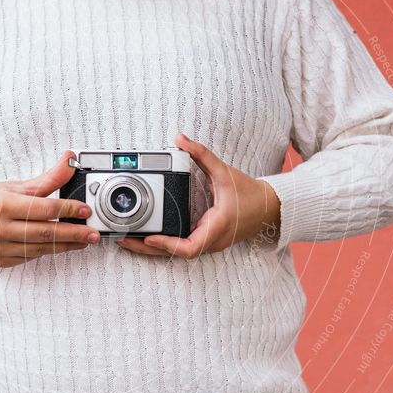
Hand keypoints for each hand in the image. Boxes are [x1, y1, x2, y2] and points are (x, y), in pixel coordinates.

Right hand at [0, 151, 100, 266]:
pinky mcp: (2, 260)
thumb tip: (70, 161)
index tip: (86, 210)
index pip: (43, 208)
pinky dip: (49, 251)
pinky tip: (63, 245)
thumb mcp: (18, 186)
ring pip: (40, 249)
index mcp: (2, 205)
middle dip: (74, 233)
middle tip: (93, 234)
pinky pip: (32, 257)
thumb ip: (48, 178)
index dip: (68, 209)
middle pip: (45, 232)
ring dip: (66, 245)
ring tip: (84, 240)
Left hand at [116, 133, 280, 258]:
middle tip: (123, 240)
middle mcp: (211, 240)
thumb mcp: (224, 172)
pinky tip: (146, 238)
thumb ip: (202, 154)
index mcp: (216, 227)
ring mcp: (208, 243)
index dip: (167, 245)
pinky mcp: (205, 241)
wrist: (269, 208)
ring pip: (176, 253)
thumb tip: (181, 138)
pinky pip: (181, 247)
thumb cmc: (250, 194)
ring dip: (152, 249)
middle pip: (175, 253)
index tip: (149, 238)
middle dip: (148, 249)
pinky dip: (163, 244)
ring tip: (128, 240)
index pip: (189, 247)